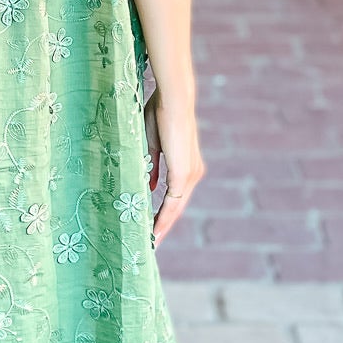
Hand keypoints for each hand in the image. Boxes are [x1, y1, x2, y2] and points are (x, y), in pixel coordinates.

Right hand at [145, 86, 204, 244]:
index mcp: (186, 166)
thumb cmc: (161, 114)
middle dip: (164, 225)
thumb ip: (153, 167)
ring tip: (151, 241)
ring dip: (163, 225)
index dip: (164, 213)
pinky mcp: (183, 172)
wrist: (173, 99)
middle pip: (177, 207)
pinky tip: (154, 228)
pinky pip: (173, 201)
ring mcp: (190, 174)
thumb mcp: (153, 145)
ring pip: (176, 208)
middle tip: (151, 242)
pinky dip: (163, 216)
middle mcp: (193, 173)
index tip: (152, 227)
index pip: (175, 197)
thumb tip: (150, 188)